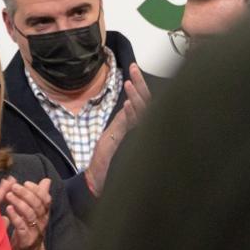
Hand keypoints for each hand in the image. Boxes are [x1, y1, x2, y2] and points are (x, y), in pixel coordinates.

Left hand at [0, 177, 51, 249]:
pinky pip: (22, 227)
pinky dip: (15, 217)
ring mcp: (35, 231)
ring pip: (30, 214)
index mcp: (44, 214)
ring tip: (9, 195)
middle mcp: (42, 222)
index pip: (46, 199)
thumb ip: (39, 196)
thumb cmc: (29, 230)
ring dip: (19, 203)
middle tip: (14, 186)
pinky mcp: (26, 240)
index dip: (37, 190)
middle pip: (38, 205)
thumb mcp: (34, 213)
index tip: (26, 183)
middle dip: (26, 194)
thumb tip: (46, 180)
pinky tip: (8, 210)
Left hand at [84, 64, 151, 194]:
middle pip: (148, 102)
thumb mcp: (116, 135)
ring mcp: (142, 135)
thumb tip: (129, 103)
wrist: (102, 182)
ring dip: (136, 95)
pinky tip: (127, 100)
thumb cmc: (108, 161)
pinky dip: (132, 111)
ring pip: (144, 111)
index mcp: (141, 127)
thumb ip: (125, 120)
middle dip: (140, 84)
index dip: (140, 87)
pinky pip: (136, 124)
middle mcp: (144, 130)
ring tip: (129, 81)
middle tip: (133, 67)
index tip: (133, 71)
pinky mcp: (135, 142)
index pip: (145, 102)